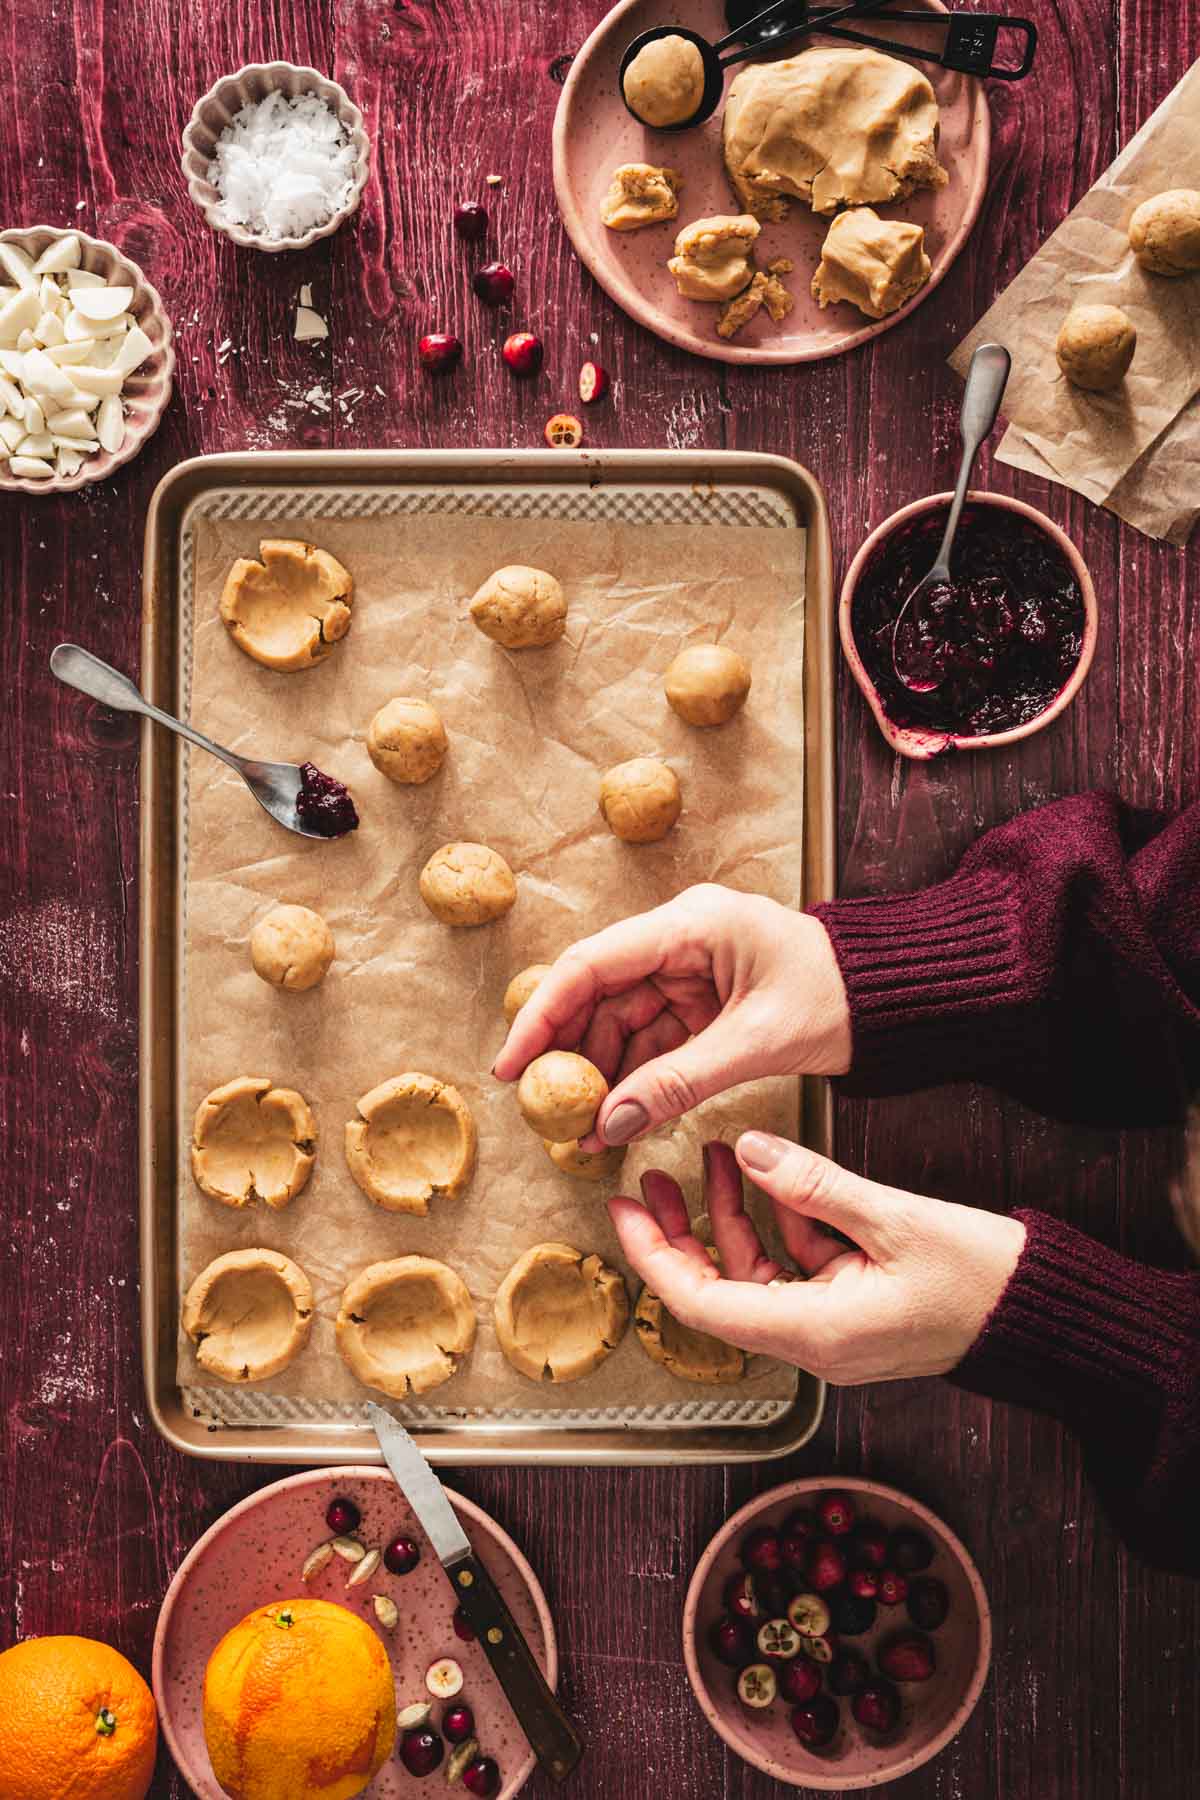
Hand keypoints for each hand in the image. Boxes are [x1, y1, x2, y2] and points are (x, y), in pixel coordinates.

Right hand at [492, 885, 850, 1148]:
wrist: (892, 996)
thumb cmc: (840, 998)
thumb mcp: (757, 1044)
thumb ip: (681, 1082)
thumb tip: (613, 1124)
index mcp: (691, 926)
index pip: (592, 965)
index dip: (543, 1015)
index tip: (512, 1065)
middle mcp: (679, 938)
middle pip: (597, 995)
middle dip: (570, 1057)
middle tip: (544, 1113)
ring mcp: (688, 968)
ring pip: (620, 1023)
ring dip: (602, 1077)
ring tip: (584, 1133)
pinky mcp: (700, 997)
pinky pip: (651, 1038)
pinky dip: (635, 1078)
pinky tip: (618, 1119)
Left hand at [609, 1138, 1025, 1382]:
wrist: (1044, 1315)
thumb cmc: (981, 1278)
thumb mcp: (892, 1218)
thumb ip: (813, 1183)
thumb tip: (750, 1149)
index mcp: (812, 1332)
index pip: (701, 1303)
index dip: (653, 1255)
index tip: (621, 1210)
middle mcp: (811, 1341)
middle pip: (717, 1291)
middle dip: (680, 1233)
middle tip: (648, 1179)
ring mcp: (830, 1327)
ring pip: (754, 1273)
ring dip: (730, 1216)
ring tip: (714, 1154)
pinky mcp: (851, 1309)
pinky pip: (794, 1267)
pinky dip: (778, 1221)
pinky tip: (770, 1173)